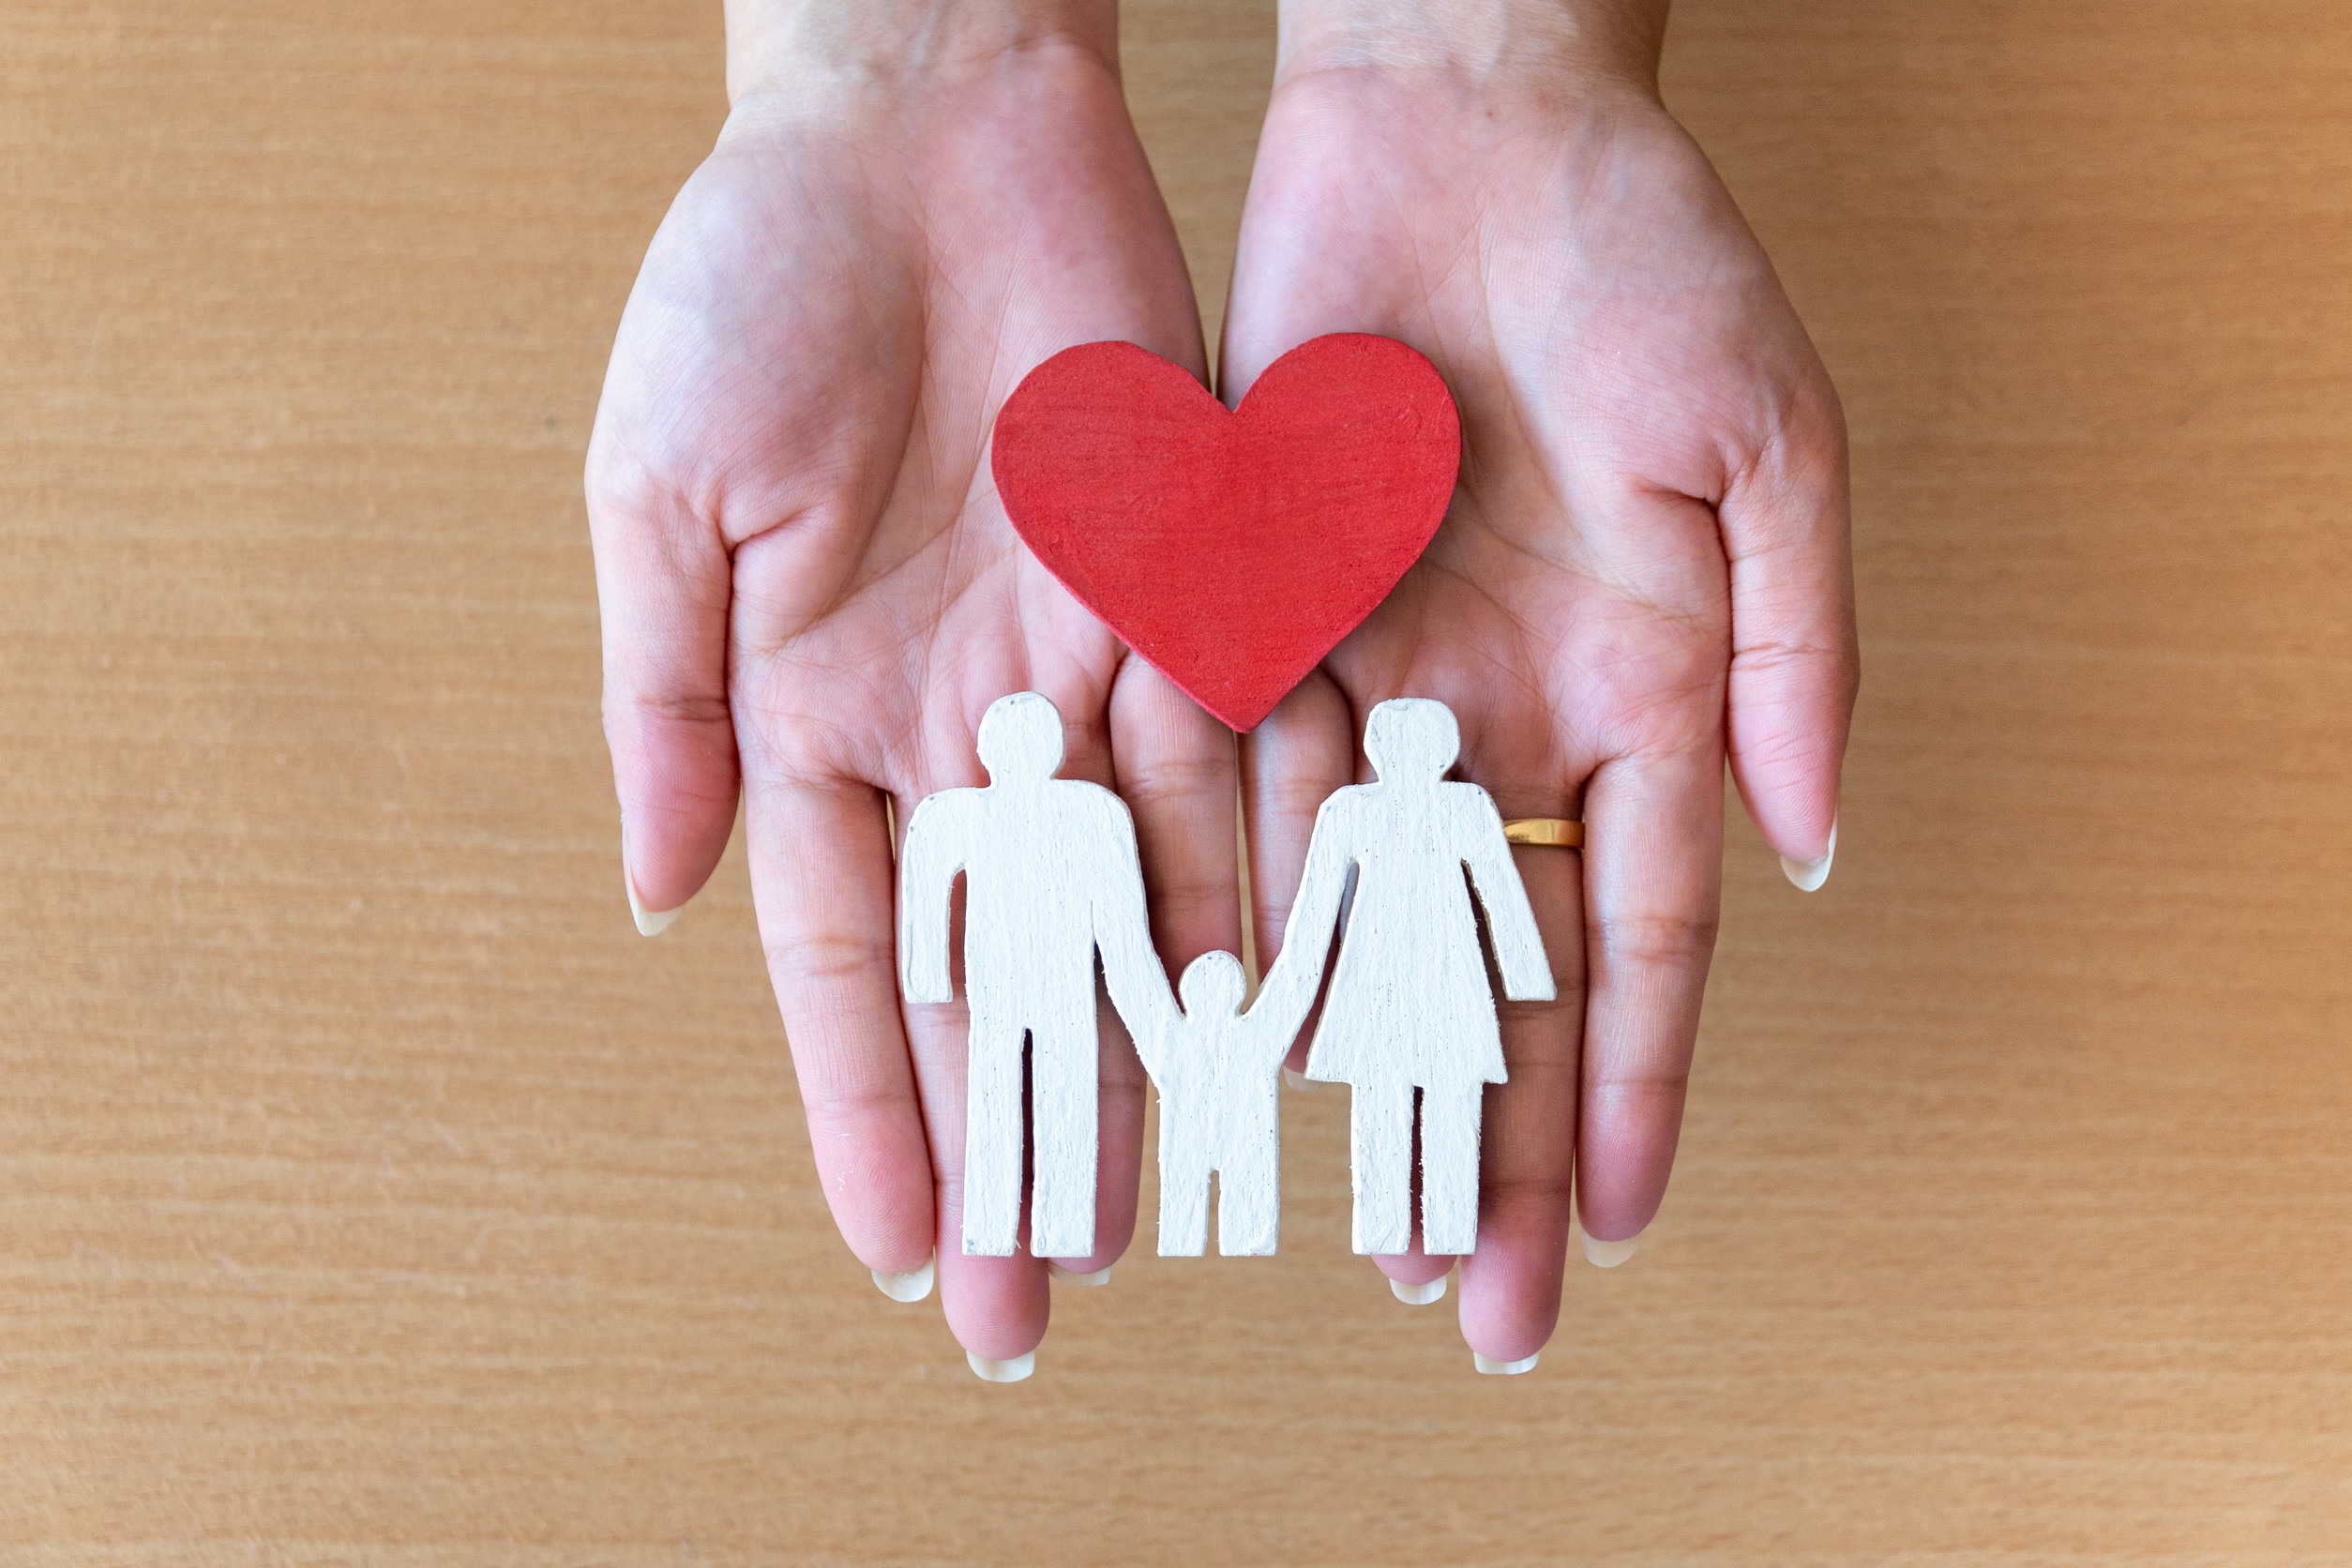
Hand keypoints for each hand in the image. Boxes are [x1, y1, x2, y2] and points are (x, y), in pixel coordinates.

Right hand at [585, 7, 1240, 1363]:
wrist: (928, 121)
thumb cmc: (757, 285)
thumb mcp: (664, 494)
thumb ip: (668, 700)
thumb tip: (665, 896)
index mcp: (813, 711)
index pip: (850, 958)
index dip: (873, 1109)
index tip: (908, 1250)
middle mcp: (956, 720)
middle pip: (999, 969)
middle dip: (1019, 1131)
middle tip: (1049, 1292)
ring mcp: (1080, 667)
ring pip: (1130, 903)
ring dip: (1150, 1053)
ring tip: (1172, 1196)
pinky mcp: (1196, 591)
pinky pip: (1235, 765)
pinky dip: (1256, 885)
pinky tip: (1278, 1008)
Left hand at [1226, 1, 1856, 1362]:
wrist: (1459, 121)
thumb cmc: (1644, 258)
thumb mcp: (1761, 444)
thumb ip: (1794, 649)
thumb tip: (1810, 850)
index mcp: (1634, 693)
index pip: (1627, 939)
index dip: (1627, 1088)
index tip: (1608, 1230)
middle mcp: (1492, 715)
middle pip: (1481, 970)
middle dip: (1477, 1132)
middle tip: (1457, 1291)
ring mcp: (1366, 672)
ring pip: (1342, 912)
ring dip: (1338, 1064)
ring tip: (1323, 1207)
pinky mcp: (1246, 608)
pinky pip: (1228, 783)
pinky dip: (1218, 903)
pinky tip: (1205, 1027)